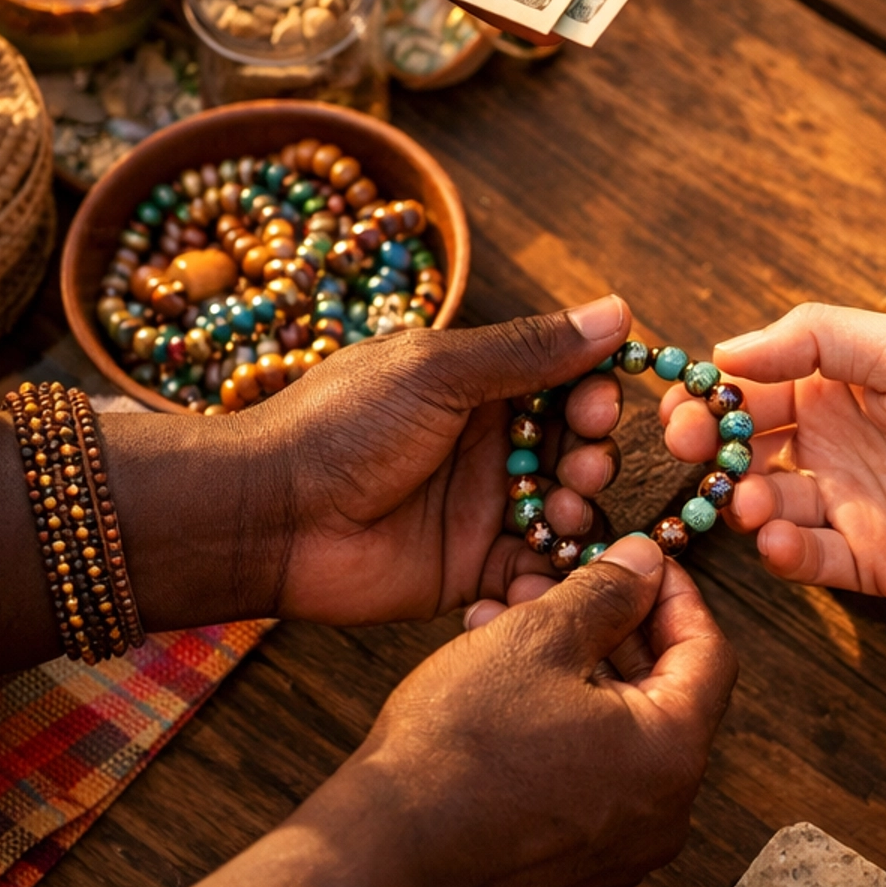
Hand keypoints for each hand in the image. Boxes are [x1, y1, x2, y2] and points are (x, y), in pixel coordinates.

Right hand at [131, 532, 737, 886]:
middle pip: (667, 698)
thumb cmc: (461, 746)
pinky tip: (508, 698)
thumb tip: (647, 561)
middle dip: (618, 634)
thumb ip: (606, 593)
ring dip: (583, 679)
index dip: (676, 596)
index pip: (710, 653)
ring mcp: (621, 854)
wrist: (385, 861)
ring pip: (621, 741)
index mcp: (673, 752)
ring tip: (519, 631)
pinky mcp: (575, 876)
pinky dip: (566, 735)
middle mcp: (665, 814)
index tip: (642, 563)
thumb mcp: (537, 639)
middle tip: (572, 589)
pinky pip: (590, 786)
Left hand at [231, 294, 629, 623]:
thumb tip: (617, 311)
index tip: (602, 403)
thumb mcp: (437, 371)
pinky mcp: (470, 570)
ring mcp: (480, 509)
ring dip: (581, 511)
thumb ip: (528, 350)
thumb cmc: (341, 426)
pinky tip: (553, 568)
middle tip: (580, 466)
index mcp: (476, 385)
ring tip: (562, 514)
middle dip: (591, 455)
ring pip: (566, 510)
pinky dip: (556, 574)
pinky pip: (535, 573)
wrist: (268, 516)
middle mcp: (485, 445)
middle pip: (573, 448)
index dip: (593, 392)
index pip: (564, 382)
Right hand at [660, 304, 885, 598]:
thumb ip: (815, 338)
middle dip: (709, 454)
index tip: (684, 405)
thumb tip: (727, 348)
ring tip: (752, 499)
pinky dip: (785, 555)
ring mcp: (851, 508)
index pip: (751, 390)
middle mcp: (835, 447)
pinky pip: (811, 563)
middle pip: (746, 454)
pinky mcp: (873, 565)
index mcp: (837, 388)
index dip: (710, 398)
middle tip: (693, 455)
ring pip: (770, 510)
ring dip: (747, 504)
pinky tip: (779, 539)